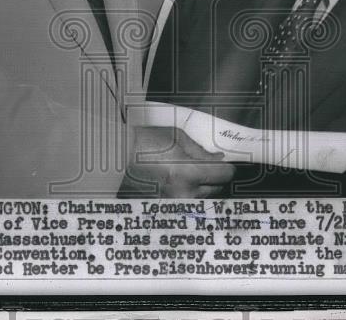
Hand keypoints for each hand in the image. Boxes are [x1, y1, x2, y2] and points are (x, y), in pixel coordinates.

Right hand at [119, 126, 234, 197]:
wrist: (117, 155)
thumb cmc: (145, 141)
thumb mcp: (178, 138)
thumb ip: (202, 152)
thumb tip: (219, 160)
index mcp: (188, 172)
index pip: (224, 176)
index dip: (227, 167)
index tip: (225, 164)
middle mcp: (183, 192)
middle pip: (216, 189)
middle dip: (214, 176)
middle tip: (203, 165)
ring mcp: (173, 203)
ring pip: (202, 198)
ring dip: (201, 186)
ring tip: (186, 172)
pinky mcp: (164, 208)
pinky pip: (185, 203)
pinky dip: (186, 193)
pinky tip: (176, 181)